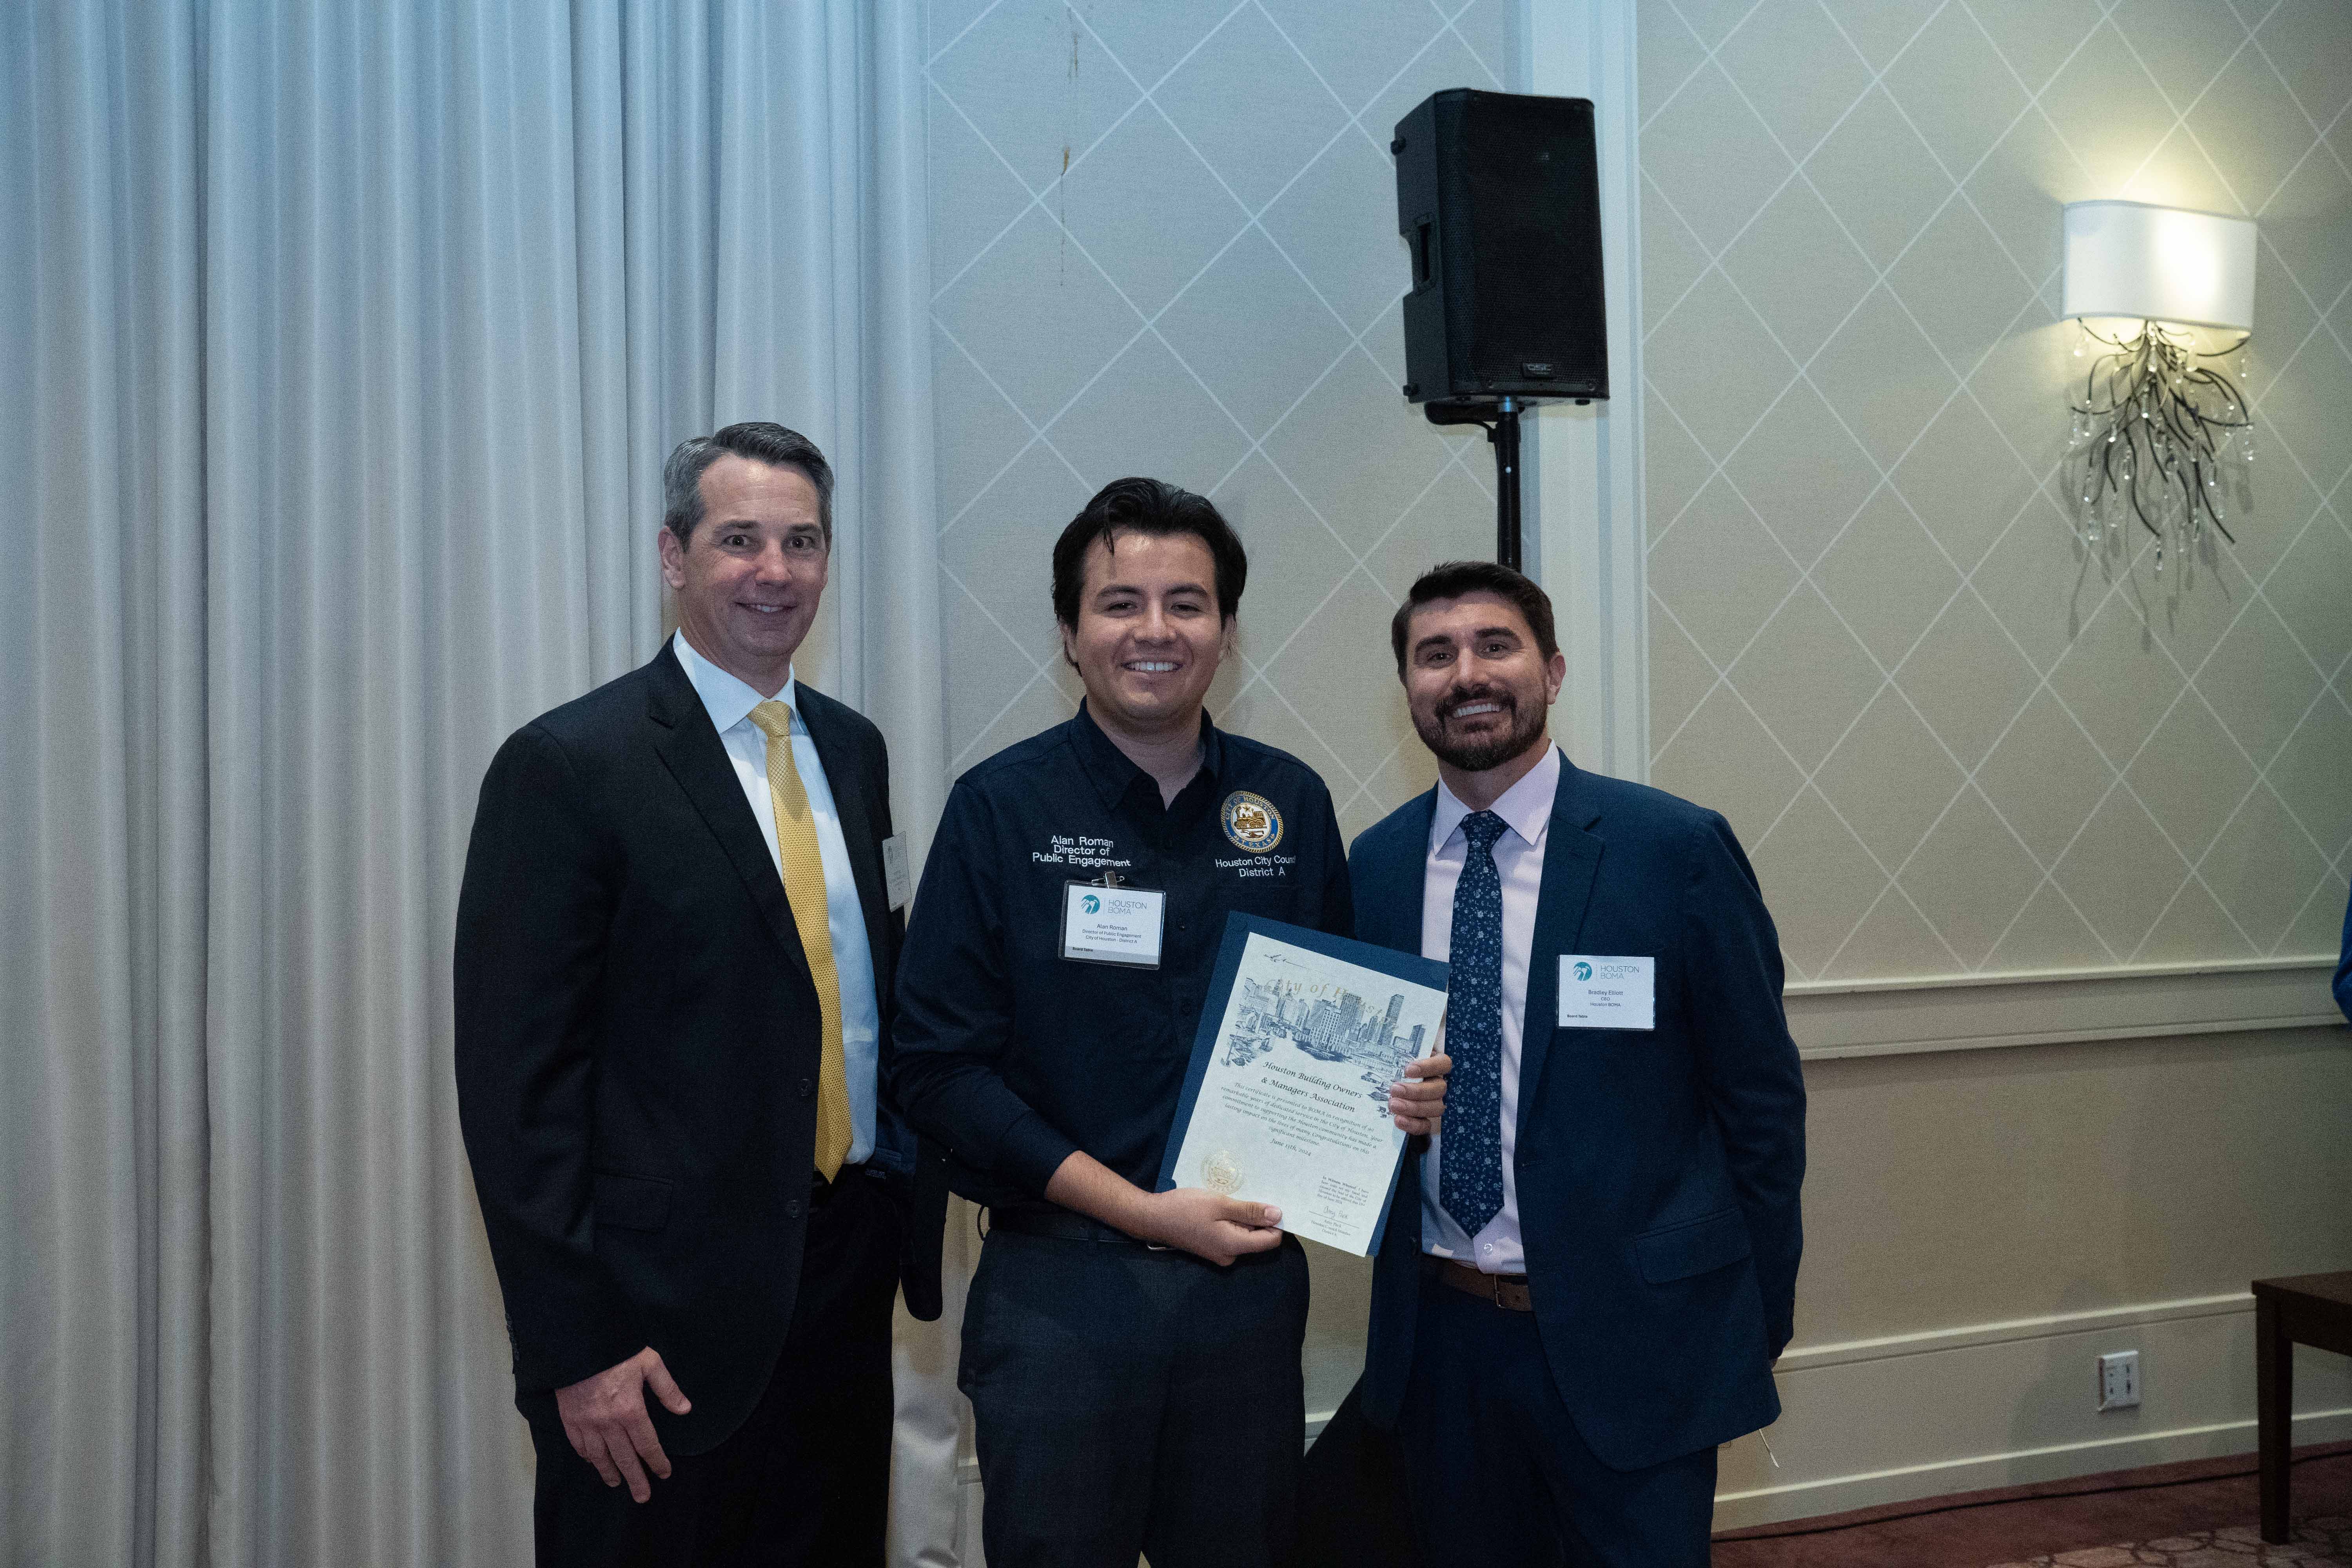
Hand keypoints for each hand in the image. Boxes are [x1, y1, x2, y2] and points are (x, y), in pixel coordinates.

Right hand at [553, 1347, 691, 1501]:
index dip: (657, 1461)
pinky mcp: (569, 1419)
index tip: (664, 1473)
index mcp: (630, 1411)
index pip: (647, 1444)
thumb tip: (685, 1409)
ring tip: (617, 1484)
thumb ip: (667, 1389)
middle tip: (643, 1497)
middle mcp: (608, 1423)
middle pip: (624, 1459)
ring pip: (599, 1457)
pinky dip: (587, 1457)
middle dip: (635, 1480)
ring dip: (610, 1473)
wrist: (578, 1341)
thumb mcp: (650, 1363)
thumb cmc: (616, 1351)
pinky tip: (594, 1462)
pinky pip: (579, 1446)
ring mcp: (586, 1424)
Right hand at [1140, 1187, 1284, 1265]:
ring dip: (1243, 1216)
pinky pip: (1232, 1234)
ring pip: (1244, 1234)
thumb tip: (1278, 1215)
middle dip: (1258, 1216)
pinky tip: (1222, 1204)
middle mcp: (1230, 1255)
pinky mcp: (1212, 1247)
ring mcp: (1220, 1253)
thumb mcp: (1220, 1204)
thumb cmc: (1184, 1208)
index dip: (1276, 1221)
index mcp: (1234, 1246)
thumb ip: (1250, 1211)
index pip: (1271, 1240)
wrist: (1152, 1218)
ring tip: (1233, 1196)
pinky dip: (1232, 1220)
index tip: (1272, 1200)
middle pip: (1258, 1237)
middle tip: (1249, 1192)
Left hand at [1390, 1052, 1451, 1134]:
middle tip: (1394, 1089)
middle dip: (1416, 1091)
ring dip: (1414, 1107)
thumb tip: (1382, 1051)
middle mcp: (1437, 1083)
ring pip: (1435, 1107)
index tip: (1408, 1070)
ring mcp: (1433, 1102)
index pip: (1443, 1064)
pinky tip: (1398, 1120)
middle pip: (1439, 1088)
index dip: (1429, 1067)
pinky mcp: (1425, 1119)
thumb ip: (1395, 1055)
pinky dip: (1413, 1124)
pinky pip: (1426, 1125)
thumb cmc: (1391, 1067)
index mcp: (1434, 1064)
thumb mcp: (1395, 1057)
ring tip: (1393, 1105)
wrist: (1381, 1086)